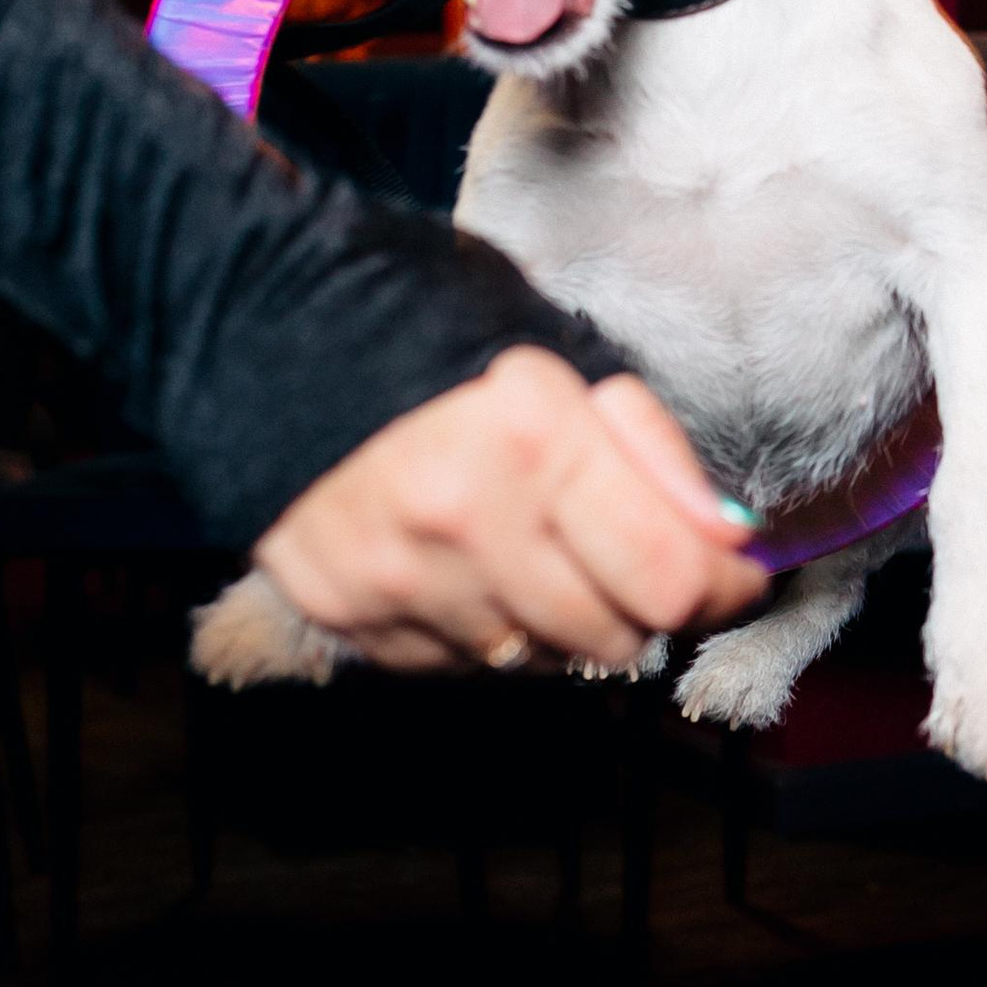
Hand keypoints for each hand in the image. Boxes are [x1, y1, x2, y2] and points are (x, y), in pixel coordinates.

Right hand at [253, 348, 764, 672]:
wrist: (249, 326)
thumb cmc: (418, 321)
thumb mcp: (555, 350)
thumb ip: (647, 448)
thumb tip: (729, 537)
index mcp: (533, 438)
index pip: (671, 576)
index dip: (724, 586)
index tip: (737, 573)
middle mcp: (468, 521)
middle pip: (615, 635)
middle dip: (644, 602)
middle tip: (630, 552)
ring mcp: (399, 579)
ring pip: (540, 659)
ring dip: (563, 619)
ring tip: (536, 545)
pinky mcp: (346, 614)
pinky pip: (459, 664)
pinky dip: (484, 627)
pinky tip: (465, 563)